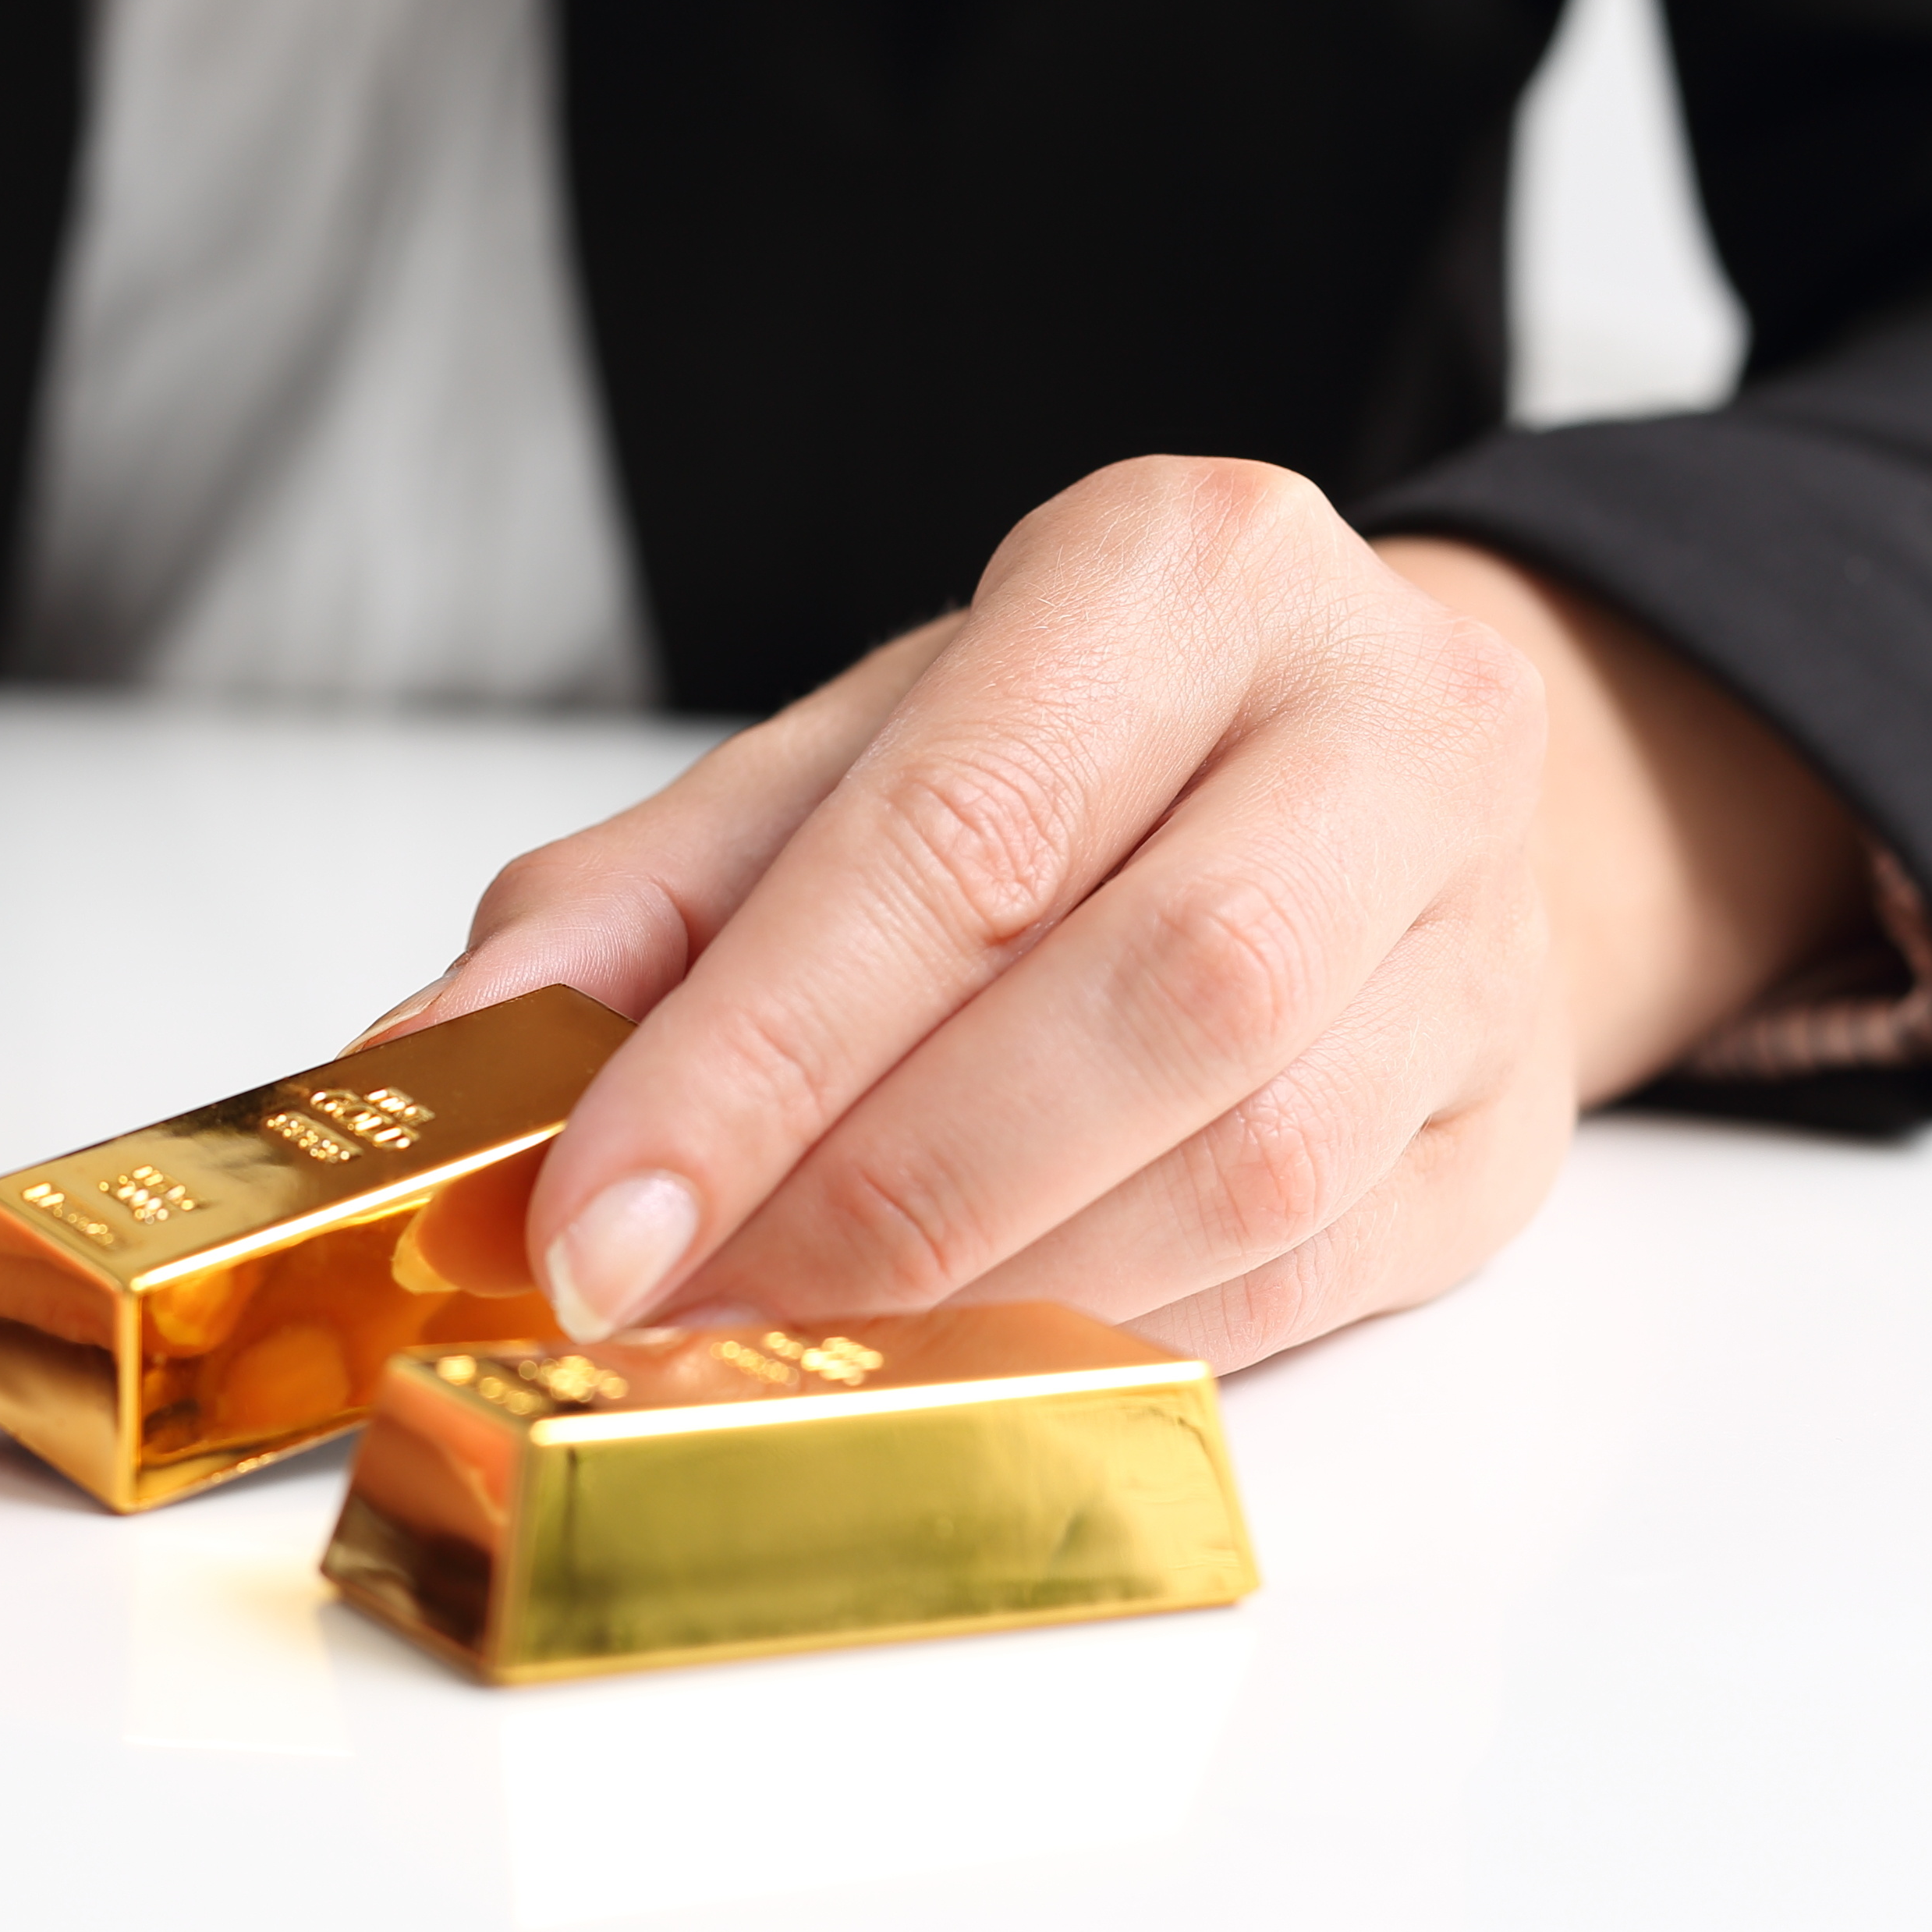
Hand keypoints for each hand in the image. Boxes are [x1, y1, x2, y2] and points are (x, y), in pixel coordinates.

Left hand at [386, 459, 1862, 1369]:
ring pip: (1249, 1161)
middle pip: (1151, 993)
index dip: (757, 1058)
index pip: (959, 836)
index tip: (589, 1224)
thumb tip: (421, 1080)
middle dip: (882, 1190)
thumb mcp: (833, 772)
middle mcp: (1386, 723)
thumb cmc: (1069, 771)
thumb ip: (630, 914)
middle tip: (686, 1313)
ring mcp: (1482, 937)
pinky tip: (958, 1358)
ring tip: (796, 1350)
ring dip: (991, 1291)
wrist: (1356, 787)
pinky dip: (1101, 1340)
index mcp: (1187, 573)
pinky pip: (1302, 1276)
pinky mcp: (1509, 1130)